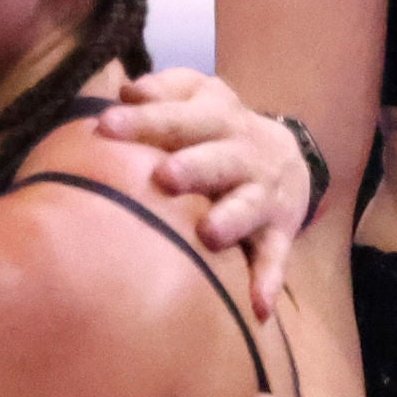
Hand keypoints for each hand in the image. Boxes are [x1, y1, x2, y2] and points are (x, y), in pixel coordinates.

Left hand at [99, 70, 316, 315]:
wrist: (290, 158)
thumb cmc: (218, 129)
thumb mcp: (200, 97)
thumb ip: (165, 90)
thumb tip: (127, 90)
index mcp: (218, 119)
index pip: (181, 116)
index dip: (145, 120)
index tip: (106, 126)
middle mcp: (243, 155)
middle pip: (220, 158)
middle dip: (195, 166)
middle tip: (164, 175)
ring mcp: (263, 196)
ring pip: (249, 206)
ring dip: (232, 218)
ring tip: (209, 232)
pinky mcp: (278, 232)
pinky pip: (275, 257)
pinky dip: (268, 281)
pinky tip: (257, 306)